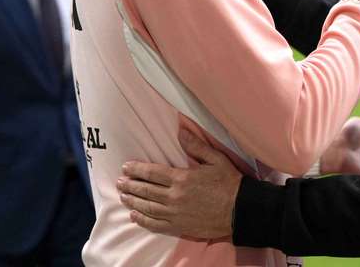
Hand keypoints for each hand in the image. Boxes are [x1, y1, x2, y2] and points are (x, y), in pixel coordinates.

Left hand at [117, 130, 240, 238]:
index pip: (152, 173)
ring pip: (147, 207)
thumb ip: (196, 146)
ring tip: (123, 196)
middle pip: (146, 190)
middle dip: (130, 185)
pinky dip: (143, 220)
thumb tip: (181, 132)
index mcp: (182, 178)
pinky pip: (156, 224)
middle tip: (119, 182)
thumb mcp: (216, 159)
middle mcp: (174, 196)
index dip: (137, 170)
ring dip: (133, 201)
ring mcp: (175, 213)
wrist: (240, 210)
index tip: (125, 167)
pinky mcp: (179, 226)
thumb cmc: (229, 183)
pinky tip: (135, 216)